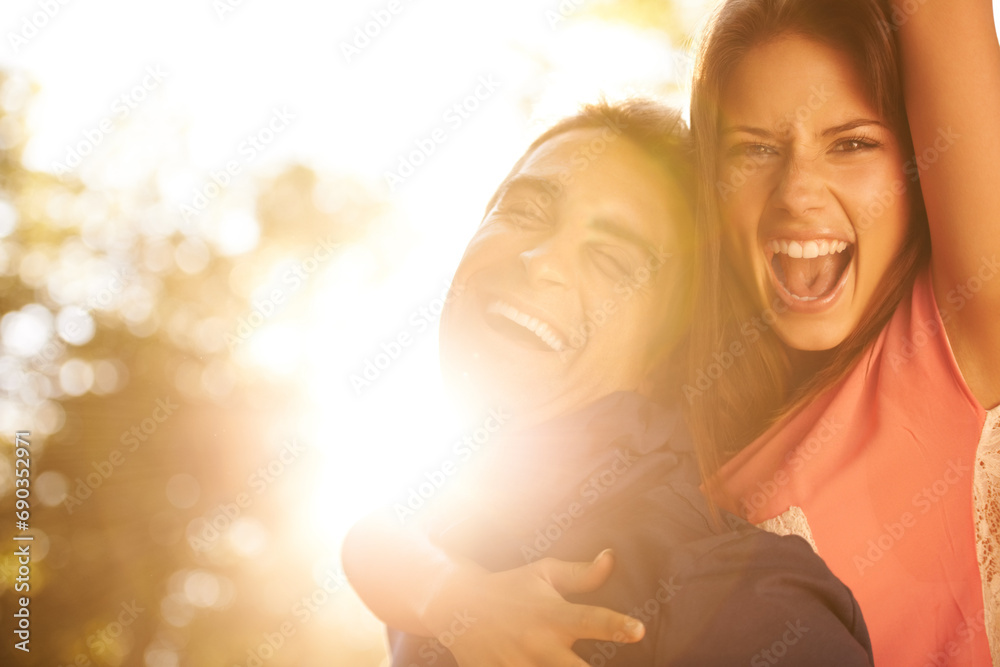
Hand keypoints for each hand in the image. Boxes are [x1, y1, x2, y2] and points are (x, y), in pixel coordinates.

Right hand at [421, 549, 644, 666]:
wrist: (456, 605)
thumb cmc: (510, 588)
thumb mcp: (543, 574)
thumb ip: (581, 574)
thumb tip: (612, 557)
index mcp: (553, 615)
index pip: (590, 620)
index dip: (616, 626)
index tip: (639, 631)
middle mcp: (538, 644)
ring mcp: (516, 666)